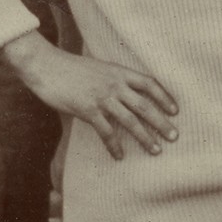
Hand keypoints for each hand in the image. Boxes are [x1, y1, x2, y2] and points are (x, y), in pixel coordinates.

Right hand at [4, 31, 181, 157]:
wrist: (45, 65)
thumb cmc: (69, 67)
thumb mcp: (98, 68)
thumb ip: (112, 79)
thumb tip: (123, 94)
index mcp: (119, 71)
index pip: (149, 83)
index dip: (165, 97)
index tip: (176, 110)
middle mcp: (114, 84)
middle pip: (145, 105)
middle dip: (162, 122)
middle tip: (174, 136)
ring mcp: (101, 97)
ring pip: (130, 120)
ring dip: (145, 137)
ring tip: (156, 150)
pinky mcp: (87, 109)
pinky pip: (106, 131)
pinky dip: (114, 145)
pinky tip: (120, 156)